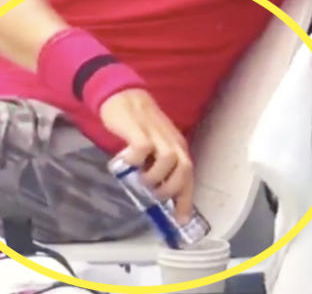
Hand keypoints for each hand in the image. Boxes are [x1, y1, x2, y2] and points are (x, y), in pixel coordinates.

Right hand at [99, 88, 194, 221]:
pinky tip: (125, 161)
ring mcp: (156, 135)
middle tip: (156, 196)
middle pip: (184, 169)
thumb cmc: (137, 123)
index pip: (188, 176)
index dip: (186, 199)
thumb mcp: (153, 144)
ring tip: (140, 179)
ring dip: (154, 176)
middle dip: (171, 189)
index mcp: (177, 146)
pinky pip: (142, 149)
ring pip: (168, 160)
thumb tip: (155, 190)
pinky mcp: (138, 130)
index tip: (180, 218)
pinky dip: (135, 160)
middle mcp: (171, 141)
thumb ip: (156, 163)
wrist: (122, 93)